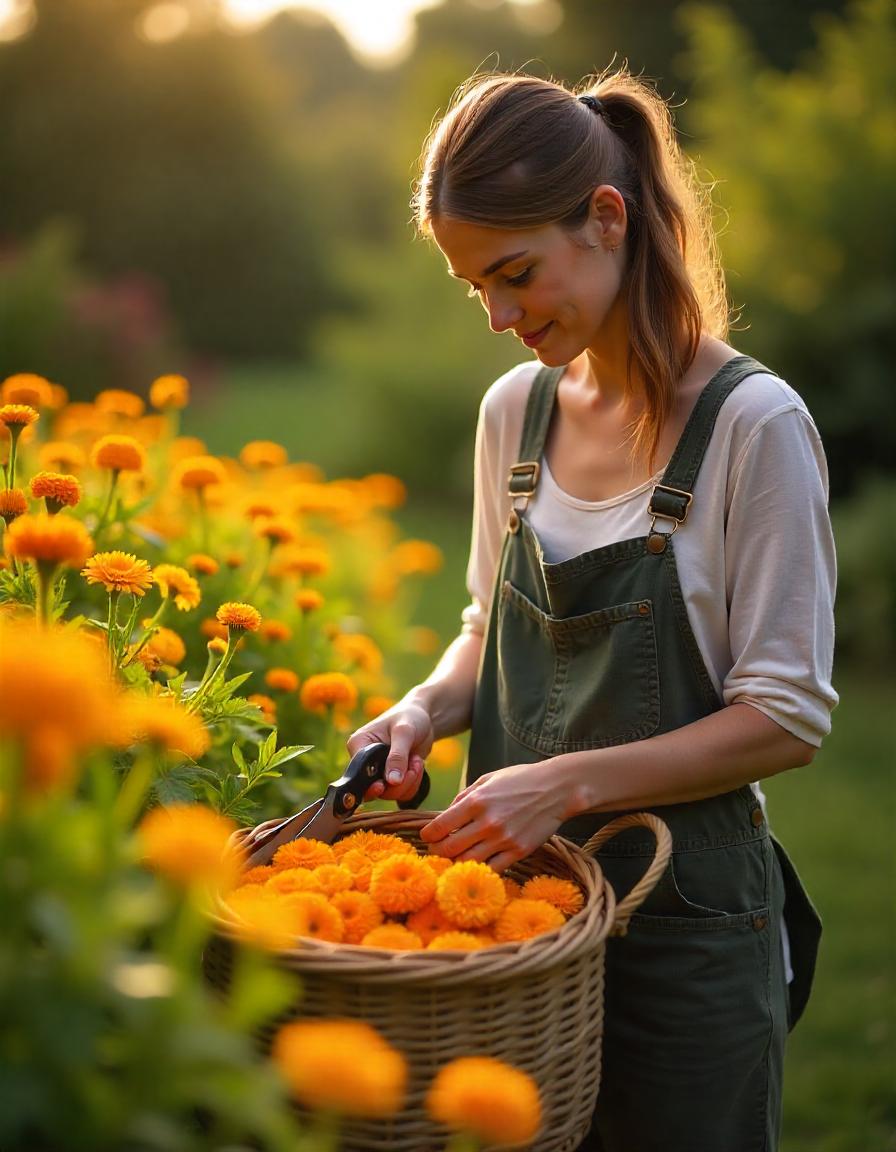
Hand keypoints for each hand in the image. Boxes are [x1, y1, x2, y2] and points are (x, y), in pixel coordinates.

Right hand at [347, 699, 434, 804]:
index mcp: (358, 745)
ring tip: (417, 762)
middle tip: (414, 767)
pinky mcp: (391, 778)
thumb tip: (392, 781)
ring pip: (389, 793)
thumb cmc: (410, 717)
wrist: (425, 719)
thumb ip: (397, 756)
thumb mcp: (404, 732)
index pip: (358, 773)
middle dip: (398, 783)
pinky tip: (417, 765)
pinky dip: (413, 783)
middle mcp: (364, 761)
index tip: (387, 784)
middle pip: (374, 789)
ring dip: (408, 782)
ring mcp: (378, 771)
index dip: (372, 783)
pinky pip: (400, 792)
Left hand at [419, 762, 569, 871]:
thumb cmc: (520, 780)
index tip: (427, 837)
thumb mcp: (487, 779)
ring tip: (456, 858)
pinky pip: (492, 869)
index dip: (427, 835)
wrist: (557, 788)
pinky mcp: (519, 852)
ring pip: (467, 863)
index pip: (438, 826)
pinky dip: (481, 869)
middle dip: (437, 851)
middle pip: (449, 848)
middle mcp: (486, 822)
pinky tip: (478, 864)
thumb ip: (464, 797)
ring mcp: (503, 839)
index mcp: (475, 801)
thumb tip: (445, 815)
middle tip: (438, 850)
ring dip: (456, 863)